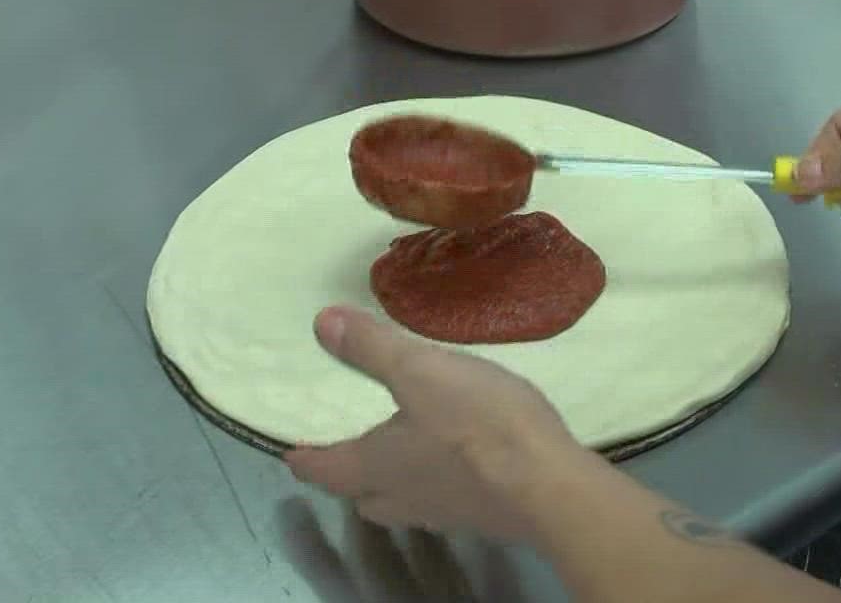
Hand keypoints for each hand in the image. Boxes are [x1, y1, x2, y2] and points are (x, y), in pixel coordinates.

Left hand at [285, 306, 592, 542]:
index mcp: (373, 467)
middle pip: (360, 496)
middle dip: (350, 474)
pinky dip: (438, 484)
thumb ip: (371, 348)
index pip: (321, 469)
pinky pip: (445, 503)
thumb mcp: (421, 370)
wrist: (549, 484)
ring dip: (393, 483)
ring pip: (401, 503)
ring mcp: (443, 514)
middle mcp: (400, 499)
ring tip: (403, 454)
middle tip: (350, 447)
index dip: (303, 457)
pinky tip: (459, 462)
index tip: (291, 449)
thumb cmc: (477, 423)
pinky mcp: (482, 518)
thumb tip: (320, 323)